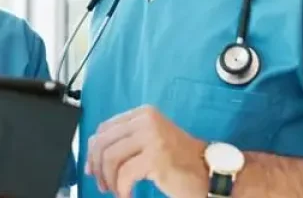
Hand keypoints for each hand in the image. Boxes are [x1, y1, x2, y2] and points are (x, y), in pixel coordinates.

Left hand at [85, 105, 208, 197]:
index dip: (93, 151)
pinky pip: (124, 175)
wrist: (210, 173)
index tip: (92, 169)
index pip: (104, 128)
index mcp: (143, 114)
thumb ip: (126, 142)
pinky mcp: (156, 156)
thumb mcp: (151, 142)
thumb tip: (93, 158)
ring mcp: (152, 137)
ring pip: (110, 158)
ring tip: (116, 191)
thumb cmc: (180, 162)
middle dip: (97, 168)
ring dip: (109, 180)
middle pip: (103, 142)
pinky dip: (121, 189)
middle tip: (103, 185)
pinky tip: (127, 196)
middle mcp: (147, 120)